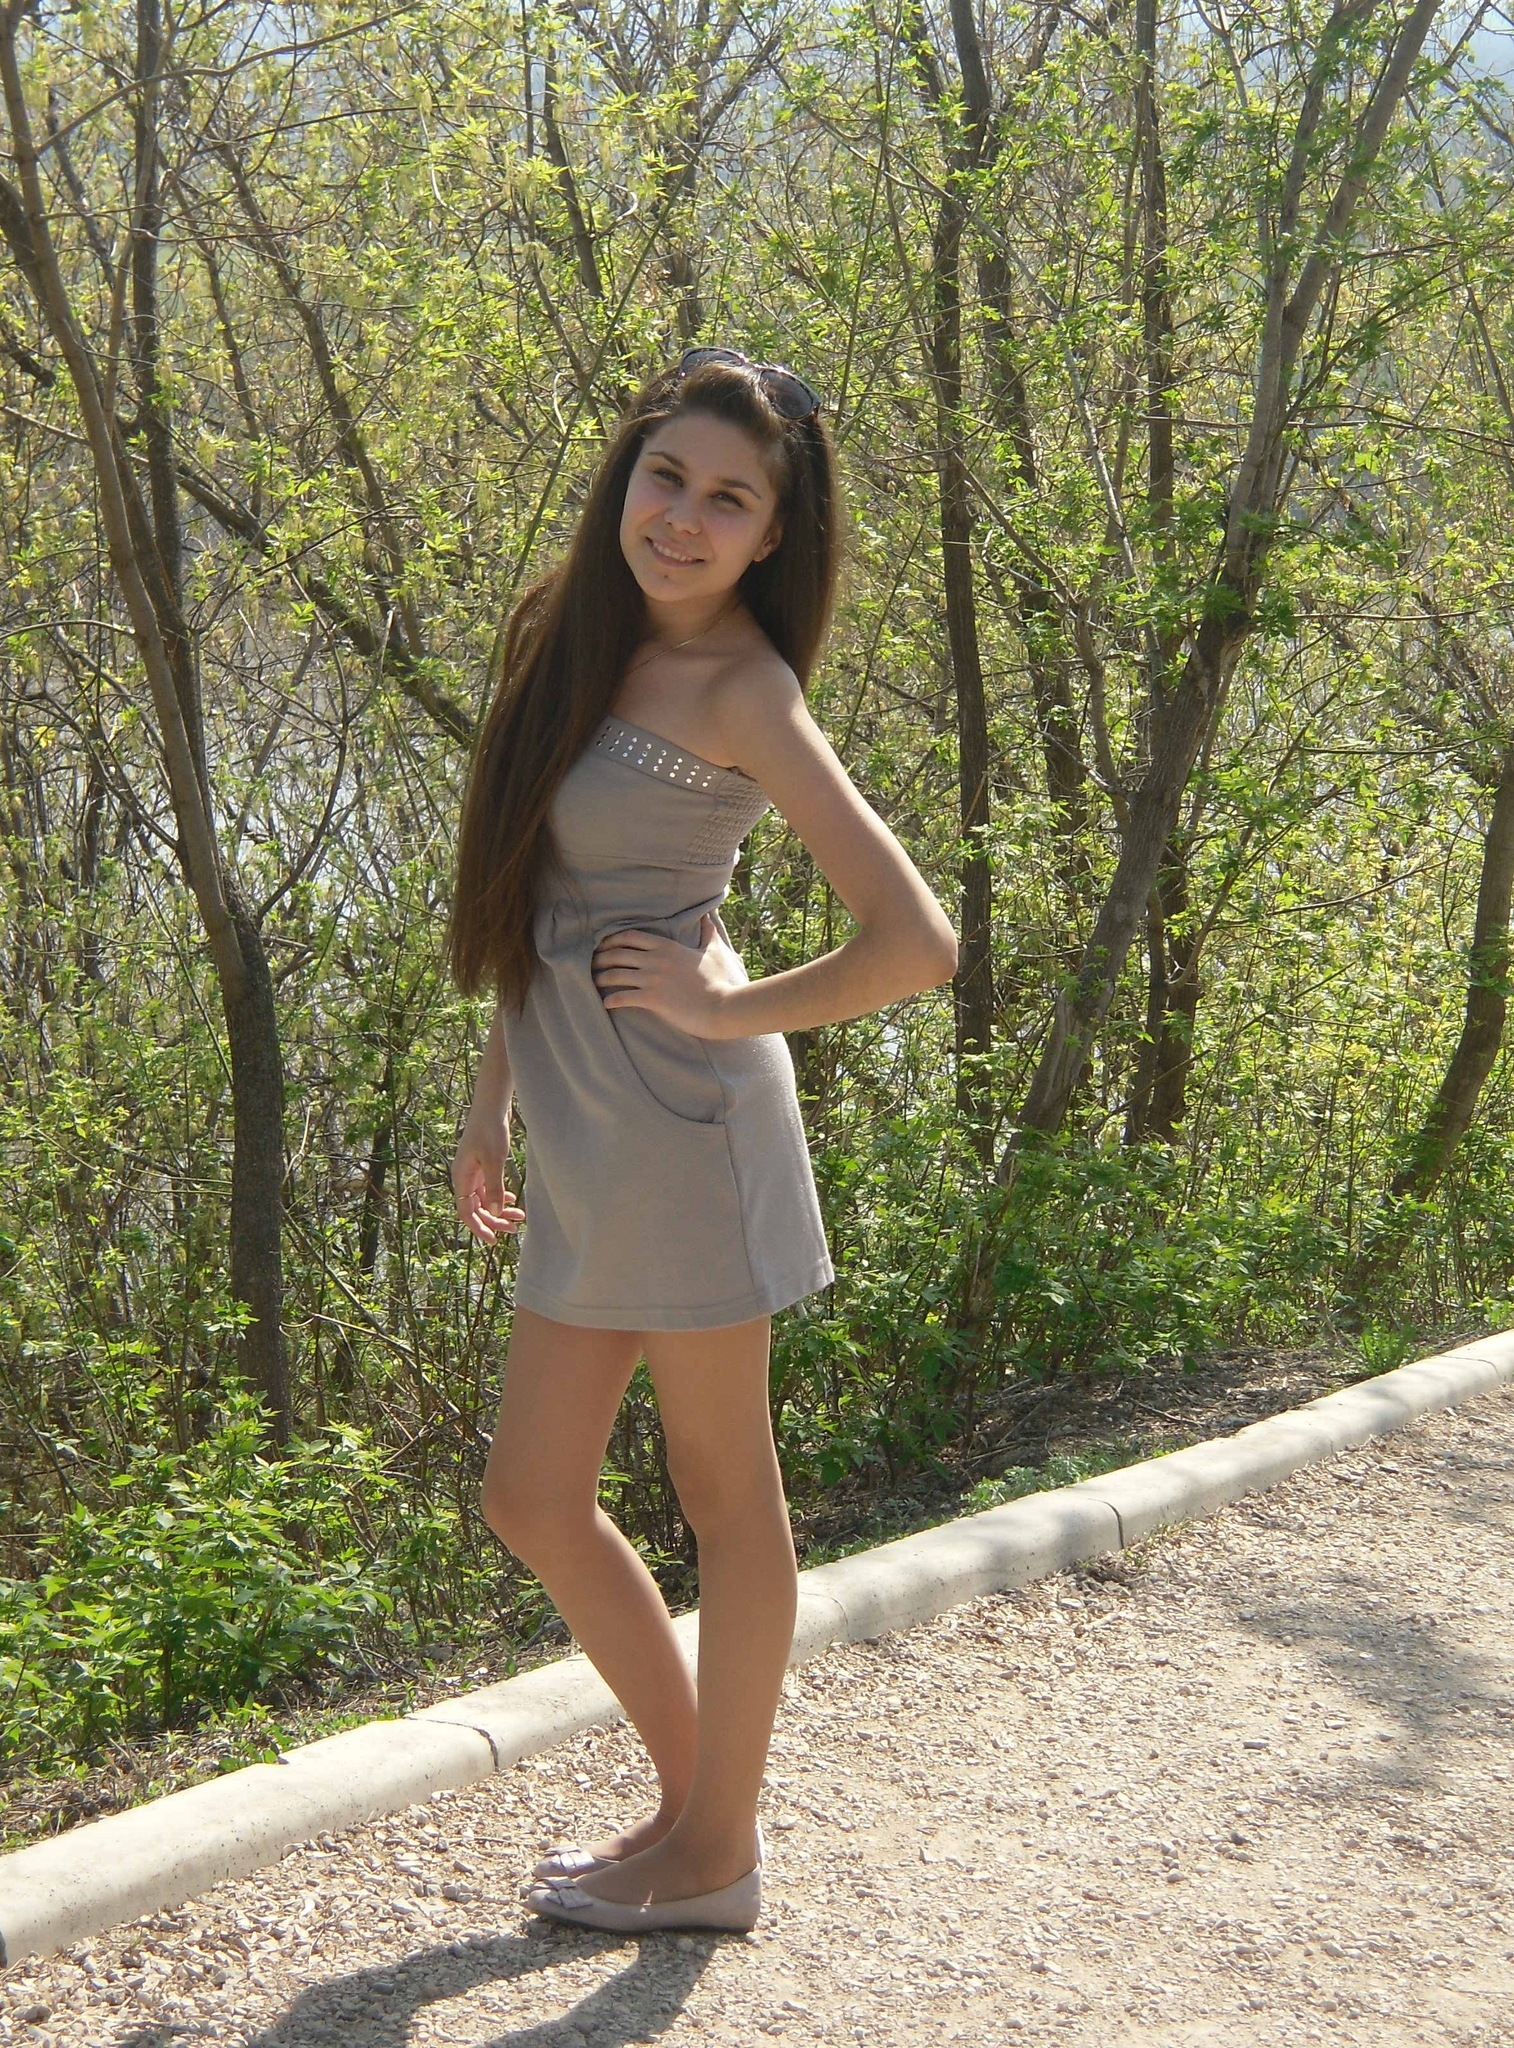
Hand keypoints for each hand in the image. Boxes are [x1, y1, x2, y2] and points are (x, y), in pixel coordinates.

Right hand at [451, 1125, 524, 1243]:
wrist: (492, 1106)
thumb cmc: (490, 1130)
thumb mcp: (494, 1160)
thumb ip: (494, 1187)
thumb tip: (496, 1212)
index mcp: (462, 1178)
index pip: (465, 1212)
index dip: (478, 1228)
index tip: (493, 1240)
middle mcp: (465, 1177)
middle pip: (476, 1209)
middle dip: (494, 1220)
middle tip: (514, 1228)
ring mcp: (474, 1172)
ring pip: (485, 1199)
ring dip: (500, 1209)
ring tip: (520, 1216)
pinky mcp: (484, 1166)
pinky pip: (489, 1188)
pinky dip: (500, 1196)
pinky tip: (512, 1198)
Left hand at [591, 913, 746, 1037]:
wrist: (723, 1006)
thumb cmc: (719, 981)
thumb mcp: (714, 952)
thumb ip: (707, 934)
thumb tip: (707, 919)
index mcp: (666, 946)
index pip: (630, 936)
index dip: (612, 940)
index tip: (603, 945)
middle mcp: (655, 960)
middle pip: (617, 954)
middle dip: (600, 958)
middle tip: (592, 964)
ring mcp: (652, 979)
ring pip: (615, 974)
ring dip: (601, 978)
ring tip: (594, 983)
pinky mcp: (652, 999)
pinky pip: (623, 997)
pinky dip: (610, 1000)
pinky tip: (605, 1004)